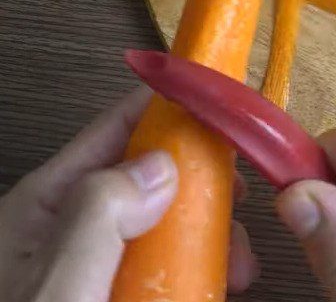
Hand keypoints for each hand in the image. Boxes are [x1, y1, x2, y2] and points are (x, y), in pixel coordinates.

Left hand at [0, 88, 258, 301]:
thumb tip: (161, 163)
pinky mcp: (116, 293)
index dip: (171, 103)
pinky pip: (165, 265)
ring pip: (165, 220)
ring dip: (209, 230)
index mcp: (46, 204)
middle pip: (150, 171)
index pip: (117, 126)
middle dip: (204, 179)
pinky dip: (199, 269)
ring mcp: (95, 263)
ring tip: (240, 263)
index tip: (227, 101)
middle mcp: (71, 224)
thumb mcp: (56, 291)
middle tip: (243, 200)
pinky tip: (221, 284)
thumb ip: (99, 217)